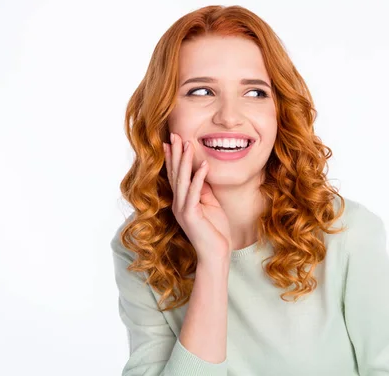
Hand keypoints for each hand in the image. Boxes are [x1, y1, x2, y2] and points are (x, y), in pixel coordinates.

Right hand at [163, 132, 231, 265]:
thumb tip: (202, 171)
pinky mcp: (190, 216)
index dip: (173, 158)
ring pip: (182, 180)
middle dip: (175, 153)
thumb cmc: (215, 230)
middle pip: (176, 174)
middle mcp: (178, 204)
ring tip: (187, 144)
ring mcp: (182, 210)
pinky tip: (202, 165)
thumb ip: (204, 189)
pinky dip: (199, 178)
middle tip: (174, 135)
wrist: (216, 254)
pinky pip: (194, 192)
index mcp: (182, 201)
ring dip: (185, 161)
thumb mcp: (210, 204)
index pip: (176, 175)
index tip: (172, 141)